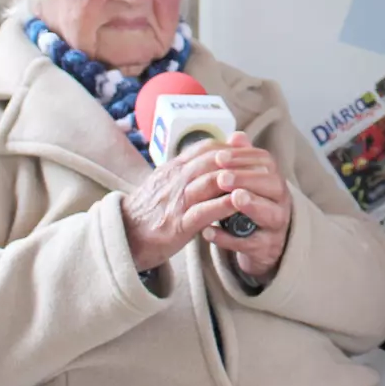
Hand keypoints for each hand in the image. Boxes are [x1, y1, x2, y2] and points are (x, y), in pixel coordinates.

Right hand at [120, 140, 260, 271]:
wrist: (122, 237)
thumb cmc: (148, 212)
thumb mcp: (165, 184)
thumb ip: (187, 170)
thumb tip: (208, 158)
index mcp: (172, 169)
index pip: (205, 149)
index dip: (229, 148)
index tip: (248, 152)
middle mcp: (174, 180)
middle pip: (212, 161)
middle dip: (239, 161)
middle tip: (262, 165)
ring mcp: (176, 202)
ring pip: (210, 182)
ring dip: (236, 180)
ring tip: (258, 182)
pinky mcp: (177, 225)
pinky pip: (205, 211)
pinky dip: (224, 206)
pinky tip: (240, 205)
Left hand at [201, 132, 290, 281]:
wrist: (262, 243)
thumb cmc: (252, 206)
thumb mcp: (248, 182)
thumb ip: (243, 160)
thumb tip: (236, 135)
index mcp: (274, 180)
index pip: (266, 163)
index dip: (244, 158)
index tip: (220, 157)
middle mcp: (280, 200)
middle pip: (273, 185)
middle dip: (247, 179)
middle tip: (223, 177)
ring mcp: (276, 225)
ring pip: (270, 214)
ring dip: (252, 205)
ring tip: (233, 198)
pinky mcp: (266, 248)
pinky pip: (250, 243)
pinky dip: (229, 239)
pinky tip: (209, 232)